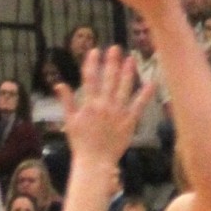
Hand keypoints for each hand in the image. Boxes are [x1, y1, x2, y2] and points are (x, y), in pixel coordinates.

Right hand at [58, 44, 152, 186]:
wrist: (94, 162)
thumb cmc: (81, 143)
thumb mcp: (70, 121)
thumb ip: (66, 101)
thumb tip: (59, 84)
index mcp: (89, 104)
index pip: (90, 78)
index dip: (92, 63)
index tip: (95, 50)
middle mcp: (104, 106)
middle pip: (108, 79)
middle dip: (112, 62)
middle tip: (116, 48)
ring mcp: (117, 113)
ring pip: (123, 88)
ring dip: (128, 72)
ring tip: (131, 58)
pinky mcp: (129, 122)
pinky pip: (138, 105)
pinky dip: (145, 94)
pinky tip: (151, 82)